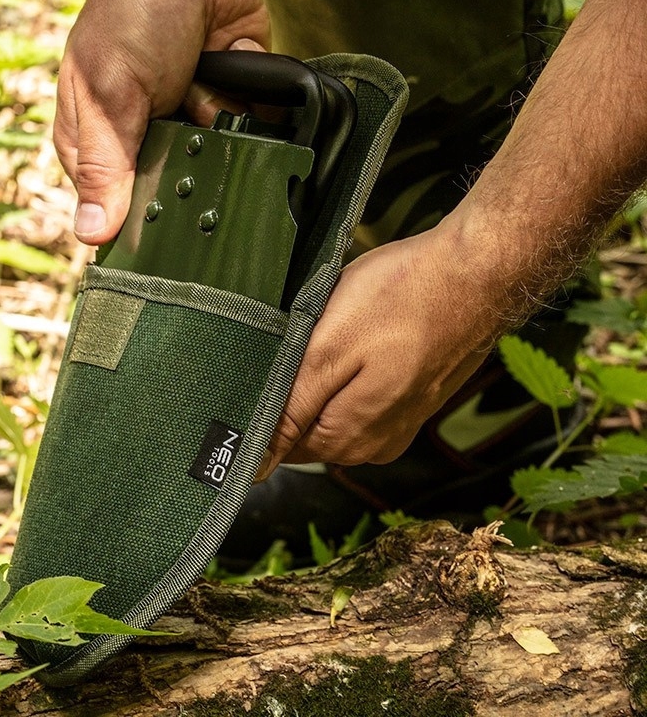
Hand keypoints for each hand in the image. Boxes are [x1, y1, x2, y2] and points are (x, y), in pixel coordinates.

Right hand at [54, 0, 267, 243]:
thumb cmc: (132, 13)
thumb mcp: (110, 92)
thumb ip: (105, 164)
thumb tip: (92, 234)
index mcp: (98, 139)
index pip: (117, 206)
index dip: (141, 217)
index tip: (163, 215)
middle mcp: (145, 134)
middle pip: (175, 190)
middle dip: (190, 165)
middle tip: (184, 124)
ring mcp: (192, 115)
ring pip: (219, 162)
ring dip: (220, 123)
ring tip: (206, 84)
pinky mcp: (234, 97)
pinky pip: (255, 128)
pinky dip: (253, 100)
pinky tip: (236, 71)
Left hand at [267, 216, 505, 466]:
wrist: (478, 272)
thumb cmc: (402, 299)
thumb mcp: (328, 351)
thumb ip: (290, 410)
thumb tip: (256, 462)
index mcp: (346, 440)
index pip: (276, 448)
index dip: (260, 409)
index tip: (269, 369)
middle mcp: (372, 445)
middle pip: (303, 429)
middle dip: (293, 390)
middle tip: (306, 337)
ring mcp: (395, 424)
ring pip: (331, 409)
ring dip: (322, 377)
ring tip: (337, 331)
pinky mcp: (409, 400)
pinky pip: (359, 395)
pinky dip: (350, 368)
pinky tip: (361, 336)